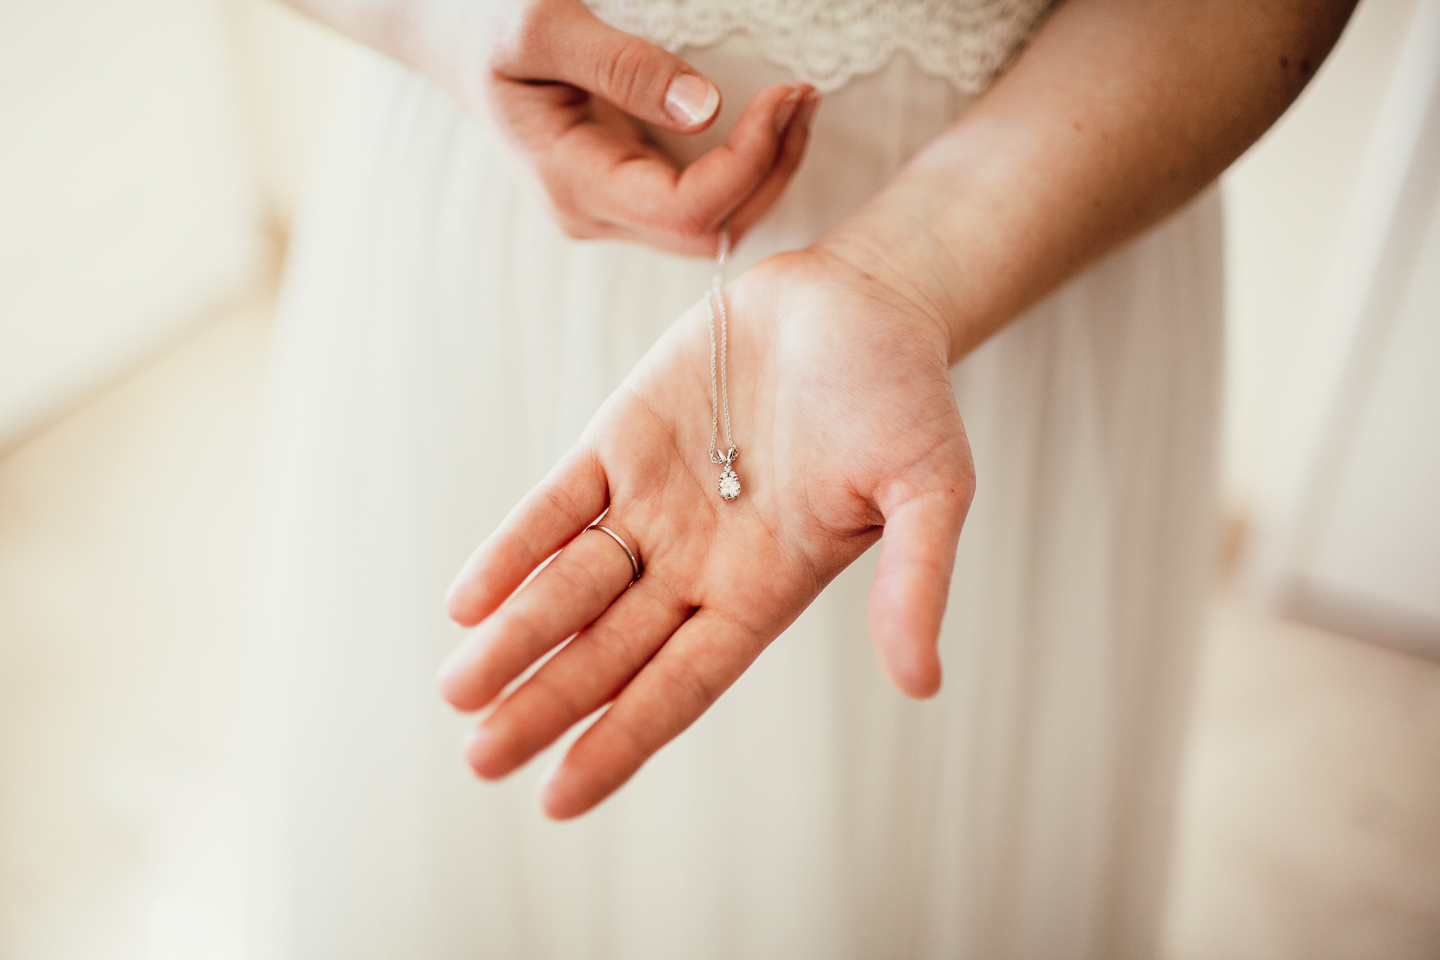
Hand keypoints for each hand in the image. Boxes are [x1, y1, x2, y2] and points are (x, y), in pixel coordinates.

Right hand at [431, 0, 817, 254]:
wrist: (443, 33)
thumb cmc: (481, 20)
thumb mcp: (542, 25)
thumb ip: (623, 67)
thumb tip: (706, 108)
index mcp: (571, 182)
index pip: (687, 210)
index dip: (749, 163)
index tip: (785, 96)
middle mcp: (594, 212)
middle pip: (710, 231)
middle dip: (770, 172)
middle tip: (802, 99)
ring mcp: (609, 207)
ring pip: (711, 225)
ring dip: (764, 173)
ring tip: (795, 105)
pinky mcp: (623, 188)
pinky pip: (698, 202)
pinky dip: (743, 168)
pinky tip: (765, 120)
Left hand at [439, 248, 974, 817]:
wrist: (859, 298)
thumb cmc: (903, 398)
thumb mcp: (930, 491)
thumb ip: (916, 581)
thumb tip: (923, 683)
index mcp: (764, 589)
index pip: (681, 684)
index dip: (621, 739)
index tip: (557, 796)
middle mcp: (697, 561)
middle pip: (608, 651)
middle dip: (545, 703)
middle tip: (479, 759)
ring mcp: (654, 502)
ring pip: (571, 586)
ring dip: (514, 637)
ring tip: (457, 693)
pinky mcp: (621, 440)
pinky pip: (556, 505)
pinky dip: (513, 550)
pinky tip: (468, 600)